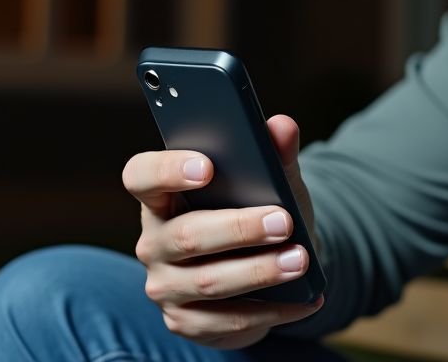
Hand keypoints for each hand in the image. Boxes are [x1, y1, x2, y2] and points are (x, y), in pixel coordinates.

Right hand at [122, 115, 323, 348]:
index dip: (167, 169)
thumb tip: (283, 126)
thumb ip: (274, 153)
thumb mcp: (270, 181)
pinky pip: (227, 320)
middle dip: (239, 228)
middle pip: (185, 235)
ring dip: (259, 271)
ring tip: (300, 260)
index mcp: (163, 195)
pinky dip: (272, 310)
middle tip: (283, 221)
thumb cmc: (259, 211)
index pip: (141, 175)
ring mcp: (166, 285)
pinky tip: (306, 300)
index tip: (208, 166)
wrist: (266, 266)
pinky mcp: (186, 321)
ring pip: (208, 281)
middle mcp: (154, 241)